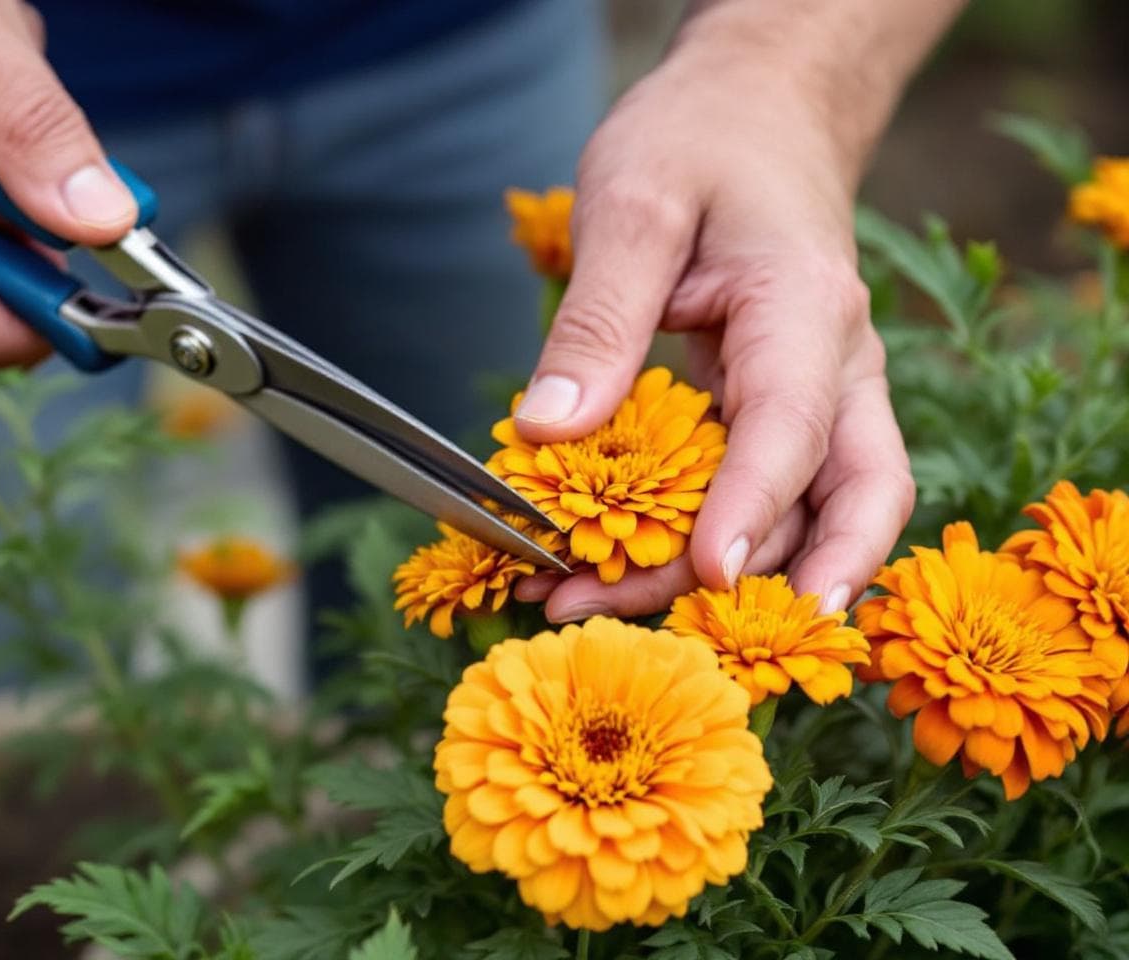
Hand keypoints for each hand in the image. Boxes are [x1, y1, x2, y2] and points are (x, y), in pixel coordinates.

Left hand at [513, 7, 924, 620]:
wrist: (760, 114)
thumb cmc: (699, 143)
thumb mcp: (631, 204)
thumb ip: (598, 318)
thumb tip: (547, 433)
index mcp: (804, 309)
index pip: (793, 427)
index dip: (751, 509)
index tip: (703, 575)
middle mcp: (838, 368)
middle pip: (841, 503)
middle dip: (751, 582)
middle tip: (636, 626)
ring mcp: (825, 398)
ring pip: (815, 518)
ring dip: (721, 582)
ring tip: (598, 607)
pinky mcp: (790, 415)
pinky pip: (776, 501)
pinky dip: (713, 548)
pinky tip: (627, 575)